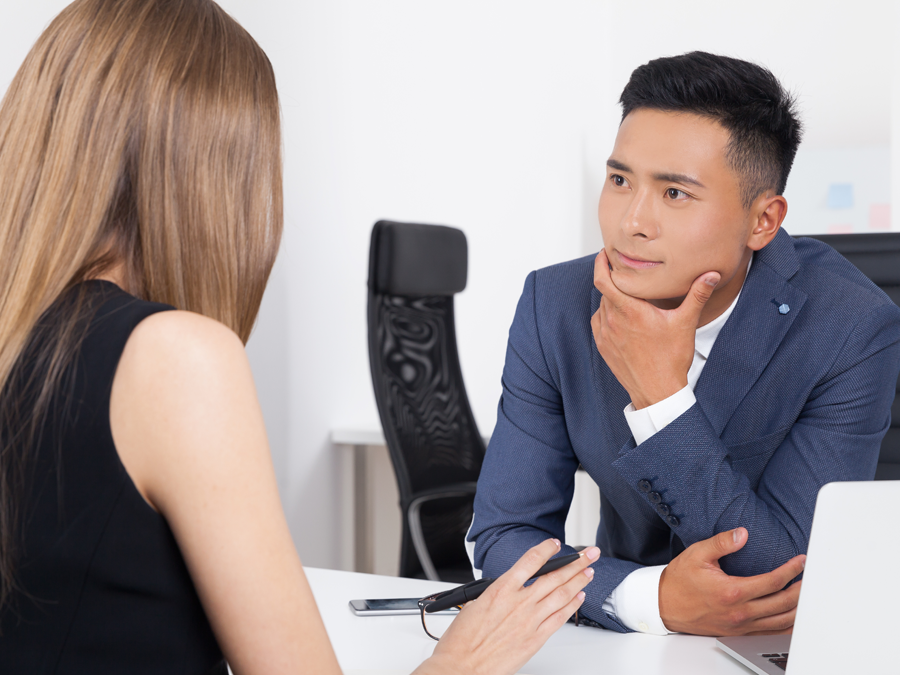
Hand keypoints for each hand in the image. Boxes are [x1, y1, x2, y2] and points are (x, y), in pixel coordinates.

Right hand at [415, 540, 599, 674]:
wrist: (461, 667)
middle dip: (575, 563)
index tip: (555, 544)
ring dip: (578, 581)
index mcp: (501, 590)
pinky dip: (572, 607)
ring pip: (561, 595)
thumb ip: (494, 594)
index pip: (530, 561)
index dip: (546, 550)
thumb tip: (503, 590)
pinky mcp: (535, 640)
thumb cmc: (461, 641)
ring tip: (589, 572)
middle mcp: (519, 603)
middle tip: (588, 554)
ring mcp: (529, 621)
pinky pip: (559, 619)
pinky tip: (579, 598)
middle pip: (554, 576)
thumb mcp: (473, 605)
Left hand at [591, 249, 719, 408]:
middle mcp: (613, 321)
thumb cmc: (671, 360)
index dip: (600, 264)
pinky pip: (599, 322)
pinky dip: (606, 314)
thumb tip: (711, 275)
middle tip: (624, 272)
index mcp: (630, 311)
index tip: (604, 254)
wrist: (657, 391)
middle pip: (604, 291)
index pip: (603, 280)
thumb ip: (697, 295)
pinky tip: (620, 315)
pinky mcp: (603, 346)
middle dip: (613, 280)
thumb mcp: (686, 323)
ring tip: (626, 294)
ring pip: (601, 306)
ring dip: (611, 298)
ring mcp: (606, 335)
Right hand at [658, 527, 805, 635]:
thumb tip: (742, 533)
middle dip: (802, 589)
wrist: (664, 605)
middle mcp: (739, 612)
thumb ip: (721, 543)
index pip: (773, 581)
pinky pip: (770, 633)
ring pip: (781, 622)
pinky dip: (787, 626)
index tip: (801, 561)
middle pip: (783, 603)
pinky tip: (794, 618)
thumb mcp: (697, 554)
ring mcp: (740, 625)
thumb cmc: (679, 580)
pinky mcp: (738, 632)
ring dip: (799, 609)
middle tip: (811, 577)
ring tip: (807, 595)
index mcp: (732, 591)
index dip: (791, 570)